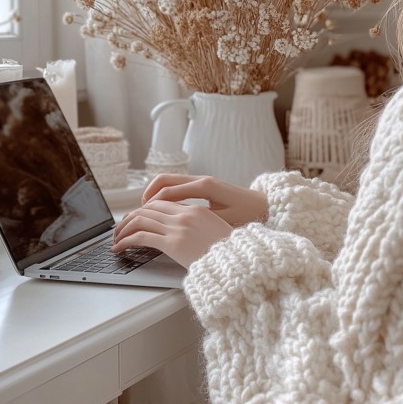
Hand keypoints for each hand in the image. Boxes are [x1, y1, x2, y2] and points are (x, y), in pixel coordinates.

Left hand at [112, 199, 232, 268]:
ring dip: (124, 229)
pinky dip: (125, 241)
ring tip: (116, 239)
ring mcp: (178, 228)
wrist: (238, 265)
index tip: (136, 219)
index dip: (144, 210)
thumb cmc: (230, 255)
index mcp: (196, 210)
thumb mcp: (216, 234)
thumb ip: (198, 228)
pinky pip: (140, 237)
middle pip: (147, 209)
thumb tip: (183, 235)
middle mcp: (185, 215)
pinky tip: (119, 247)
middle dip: (130, 219)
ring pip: (140, 220)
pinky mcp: (172, 243)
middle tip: (120, 229)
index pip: (162, 203)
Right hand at [142, 173, 268, 227]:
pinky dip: (165, 193)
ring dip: (155, 192)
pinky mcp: (203, 185)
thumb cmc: (249, 215)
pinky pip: (177, 184)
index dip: (151, 205)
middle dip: (148, 195)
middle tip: (137, 211)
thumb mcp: (224, 221)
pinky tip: (161, 207)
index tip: (139, 217)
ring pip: (169, 180)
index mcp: (204, 187)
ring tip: (145, 209)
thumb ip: (201, 220)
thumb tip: (178, 224)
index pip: (169, 192)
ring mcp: (201, 180)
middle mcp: (201, 179)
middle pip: (164, 180)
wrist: (266, 205)